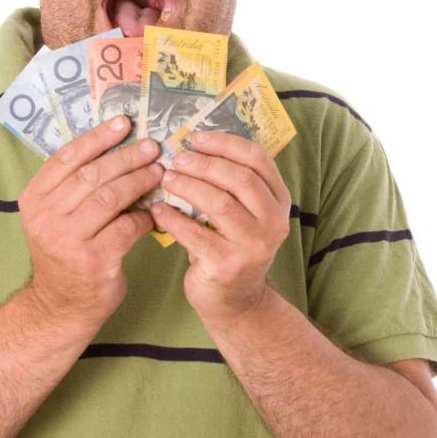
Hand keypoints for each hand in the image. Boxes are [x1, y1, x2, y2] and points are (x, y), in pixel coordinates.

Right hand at [18, 116, 163, 323]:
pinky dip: (143, 217)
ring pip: (110, 197)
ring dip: (139, 181)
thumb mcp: (57, 216)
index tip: (124, 123)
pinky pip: (125, 227)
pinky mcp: (93, 259)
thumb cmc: (66, 252)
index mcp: (34, 198)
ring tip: (159, 172)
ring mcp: (67, 239)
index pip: (67, 157)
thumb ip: (76, 186)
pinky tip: (153, 212)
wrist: (61, 305)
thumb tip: (117, 146)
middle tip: (152, 147)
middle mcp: (46, 216)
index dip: (98, 137)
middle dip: (127, 157)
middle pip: (92, 174)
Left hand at [149, 131, 291, 321]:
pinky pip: (195, 234)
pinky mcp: (228, 265)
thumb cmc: (232, 245)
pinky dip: (173, 219)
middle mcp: (273, 222)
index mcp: (278, 200)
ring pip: (219, 203)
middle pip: (240, 178)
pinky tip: (157, 209)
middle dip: (204, 163)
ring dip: (188, 186)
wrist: (235, 300)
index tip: (196, 137)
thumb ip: (229, 183)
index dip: (226, 143)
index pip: (258, 159)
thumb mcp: (243, 213)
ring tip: (165, 178)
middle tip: (176, 157)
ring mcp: (253, 245)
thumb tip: (189, 146)